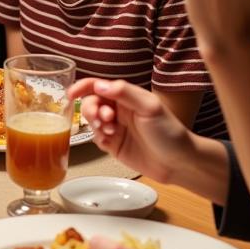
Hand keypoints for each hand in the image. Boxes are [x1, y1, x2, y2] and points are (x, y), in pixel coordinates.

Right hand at [70, 78, 192, 183]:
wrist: (179, 163)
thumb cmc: (169, 132)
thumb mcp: (149, 107)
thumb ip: (124, 93)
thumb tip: (98, 85)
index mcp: (126, 97)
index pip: (98, 86)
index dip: (82, 87)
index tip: (71, 94)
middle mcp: (119, 110)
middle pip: (91, 103)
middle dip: (92, 110)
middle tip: (104, 120)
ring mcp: (115, 127)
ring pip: (91, 121)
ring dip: (95, 124)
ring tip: (110, 131)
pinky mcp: (113, 145)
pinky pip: (96, 137)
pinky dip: (98, 137)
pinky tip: (109, 141)